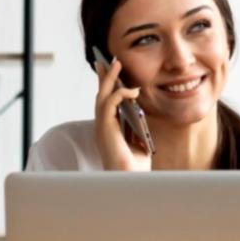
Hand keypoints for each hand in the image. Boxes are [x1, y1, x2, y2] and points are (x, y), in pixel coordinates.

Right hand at [94, 56, 152, 171]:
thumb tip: (139, 112)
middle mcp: (102, 126)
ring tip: (116, 64)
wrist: (131, 180)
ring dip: (108, 78)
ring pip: (101, 95)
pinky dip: (120, 93)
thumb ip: (136, 127)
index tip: (111, 71)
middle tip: (107, 60)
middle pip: (100, 95)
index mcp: (108, 129)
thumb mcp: (138, 142)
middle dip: (103, 77)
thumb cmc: (135, 166)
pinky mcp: (105, 126)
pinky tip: (133, 91)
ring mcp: (102, 126)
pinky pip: (110, 102)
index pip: (106, 102)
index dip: (107, 86)